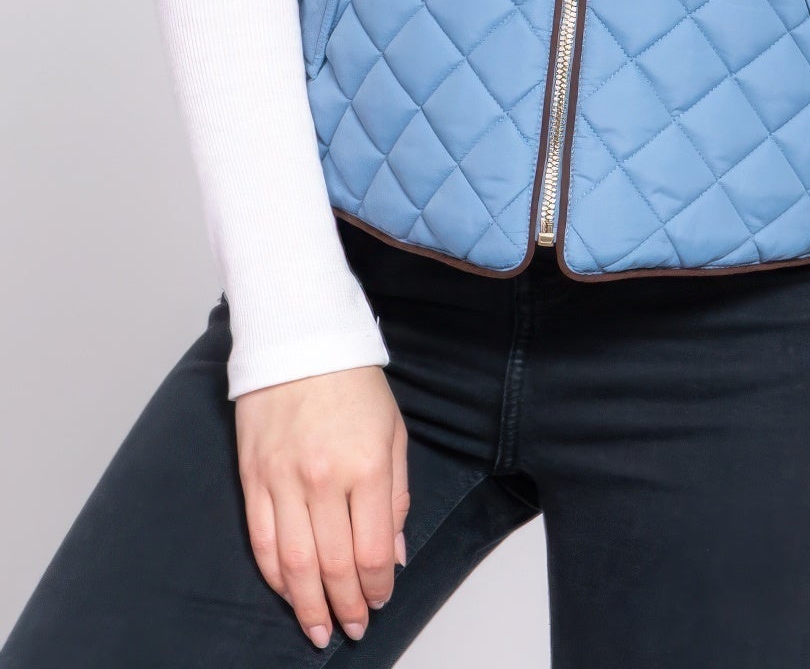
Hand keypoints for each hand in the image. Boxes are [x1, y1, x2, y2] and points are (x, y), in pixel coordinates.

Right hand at [235, 363, 408, 648]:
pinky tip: (289, 593)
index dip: (376, 587)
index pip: (371, 550)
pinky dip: (274, 576)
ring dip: (307, 605)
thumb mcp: (393, 432)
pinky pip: (261, 541)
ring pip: (293, 564)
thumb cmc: (353, 382)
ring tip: (319, 630)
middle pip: (333, 565)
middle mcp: (323, 479)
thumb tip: (393, 556)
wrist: (299, 339)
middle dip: (345, 606)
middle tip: (353, 628)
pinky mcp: (253, 478)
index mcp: (366, 466)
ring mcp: (282, 480)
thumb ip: (396, 496)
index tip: (380, 601)